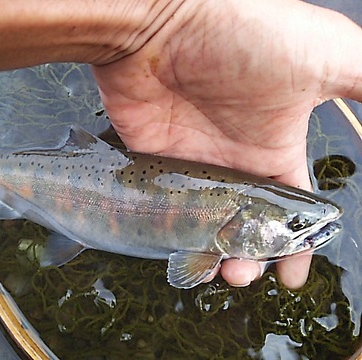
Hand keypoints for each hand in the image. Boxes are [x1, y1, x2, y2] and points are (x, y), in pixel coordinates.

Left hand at [92, 0, 361, 287]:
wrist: (164, 20)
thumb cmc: (245, 34)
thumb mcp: (325, 56)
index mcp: (275, 145)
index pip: (290, 208)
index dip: (295, 244)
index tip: (293, 276)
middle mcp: (234, 160)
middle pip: (245, 226)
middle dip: (252, 258)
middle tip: (245, 276)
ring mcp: (192, 164)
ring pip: (205, 225)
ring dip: (214, 254)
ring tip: (221, 271)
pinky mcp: (153, 164)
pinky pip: (164, 209)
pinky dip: (174, 234)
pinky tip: (181, 252)